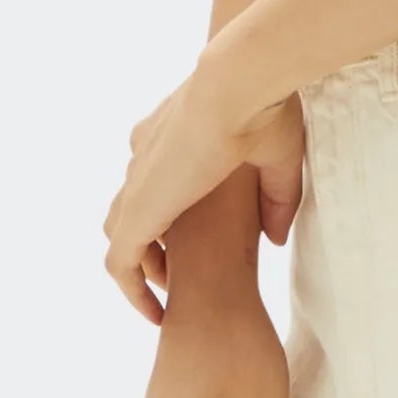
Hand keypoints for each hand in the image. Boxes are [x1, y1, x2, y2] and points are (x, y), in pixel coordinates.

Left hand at [106, 65, 304, 321]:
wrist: (237, 84)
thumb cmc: (265, 104)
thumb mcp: (278, 156)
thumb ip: (276, 198)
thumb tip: (276, 237)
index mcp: (175, 132)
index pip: (161, 173)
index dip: (176, 206)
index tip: (198, 232)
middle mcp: (146, 155)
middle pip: (137, 204)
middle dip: (156, 239)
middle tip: (183, 268)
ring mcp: (138, 184)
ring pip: (122, 232)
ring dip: (144, 264)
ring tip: (170, 290)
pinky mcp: (138, 211)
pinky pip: (119, 263)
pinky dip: (133, 288)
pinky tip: (157, 312)